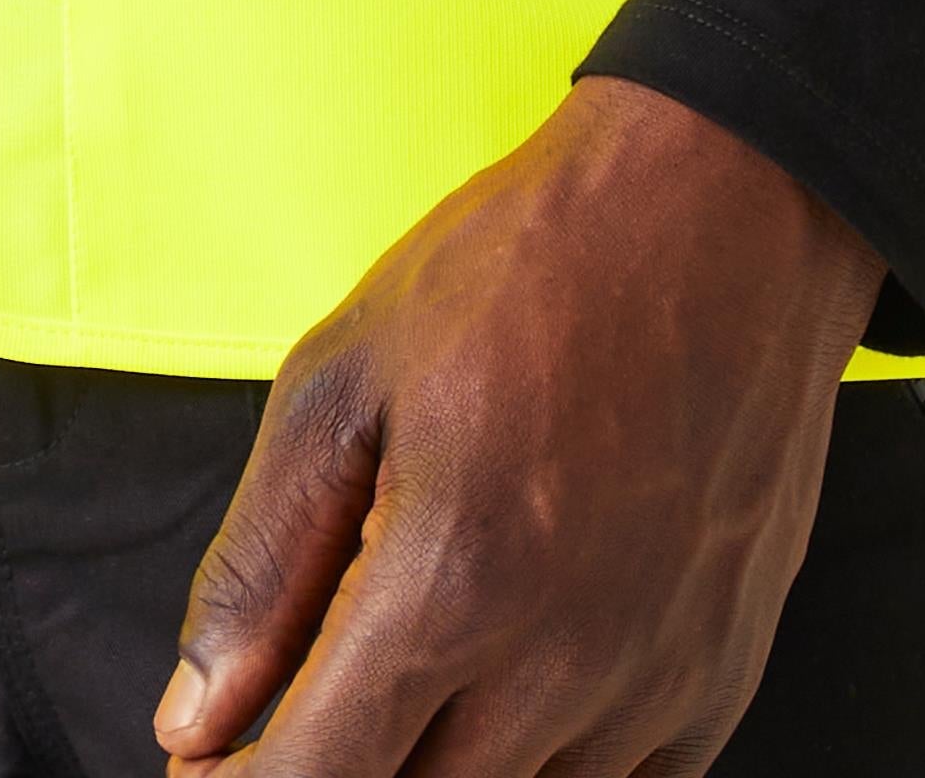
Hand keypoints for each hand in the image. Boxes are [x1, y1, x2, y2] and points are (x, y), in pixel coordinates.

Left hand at [153, 74, 886, 775]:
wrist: (722, 202)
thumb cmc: (538, 262)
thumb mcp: (349, 372)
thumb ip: (262, 562)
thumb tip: (200, 712)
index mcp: (453, 578)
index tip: (222, 766)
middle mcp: (564, 655)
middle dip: (345, 768)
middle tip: (323, 698)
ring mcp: (658, 673)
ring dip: (449, 763)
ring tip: (434, 662)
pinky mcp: (724, 667)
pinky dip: (556, 764)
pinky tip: (528, 679)